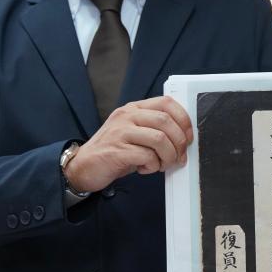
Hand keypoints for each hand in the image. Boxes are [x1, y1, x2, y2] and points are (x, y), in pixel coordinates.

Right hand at [65, 96, 191, 192]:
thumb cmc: (114, 151)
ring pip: (159, 139)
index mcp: (134, 108)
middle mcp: (127, 116)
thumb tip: (184, 138)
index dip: (184, 119)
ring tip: (163, 165)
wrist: (82, 167)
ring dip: (168, 156)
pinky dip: (152, 166)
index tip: (189, 137)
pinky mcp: (116, 151)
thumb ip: (154, 130)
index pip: (166, 103)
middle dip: (179, 142)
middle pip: (166, 121)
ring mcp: (120, 132)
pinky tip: (145, 169)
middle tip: (179, 157)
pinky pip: (146, 156)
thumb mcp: (134, 133)